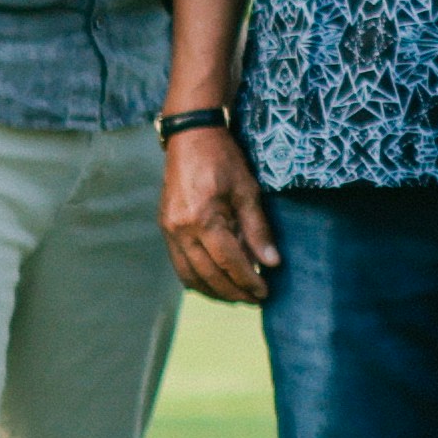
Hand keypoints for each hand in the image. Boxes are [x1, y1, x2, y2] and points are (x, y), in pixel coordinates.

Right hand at [160, 124, 281, 304]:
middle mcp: (181, 229)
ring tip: (237, 296)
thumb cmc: (224, 160)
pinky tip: (215, 282)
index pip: (229, 262)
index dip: (248, 281)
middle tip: (254, 300)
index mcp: (203, 219)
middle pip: (207, 275)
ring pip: (189, 275)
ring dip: (213, 291)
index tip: (265, 292)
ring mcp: (169, 230)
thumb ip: (258, 230)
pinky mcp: (165, 228)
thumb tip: (271, 263)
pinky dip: (197, 278)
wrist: (191, 137)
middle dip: (232, 292)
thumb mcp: (248, 191)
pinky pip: (179, 264)